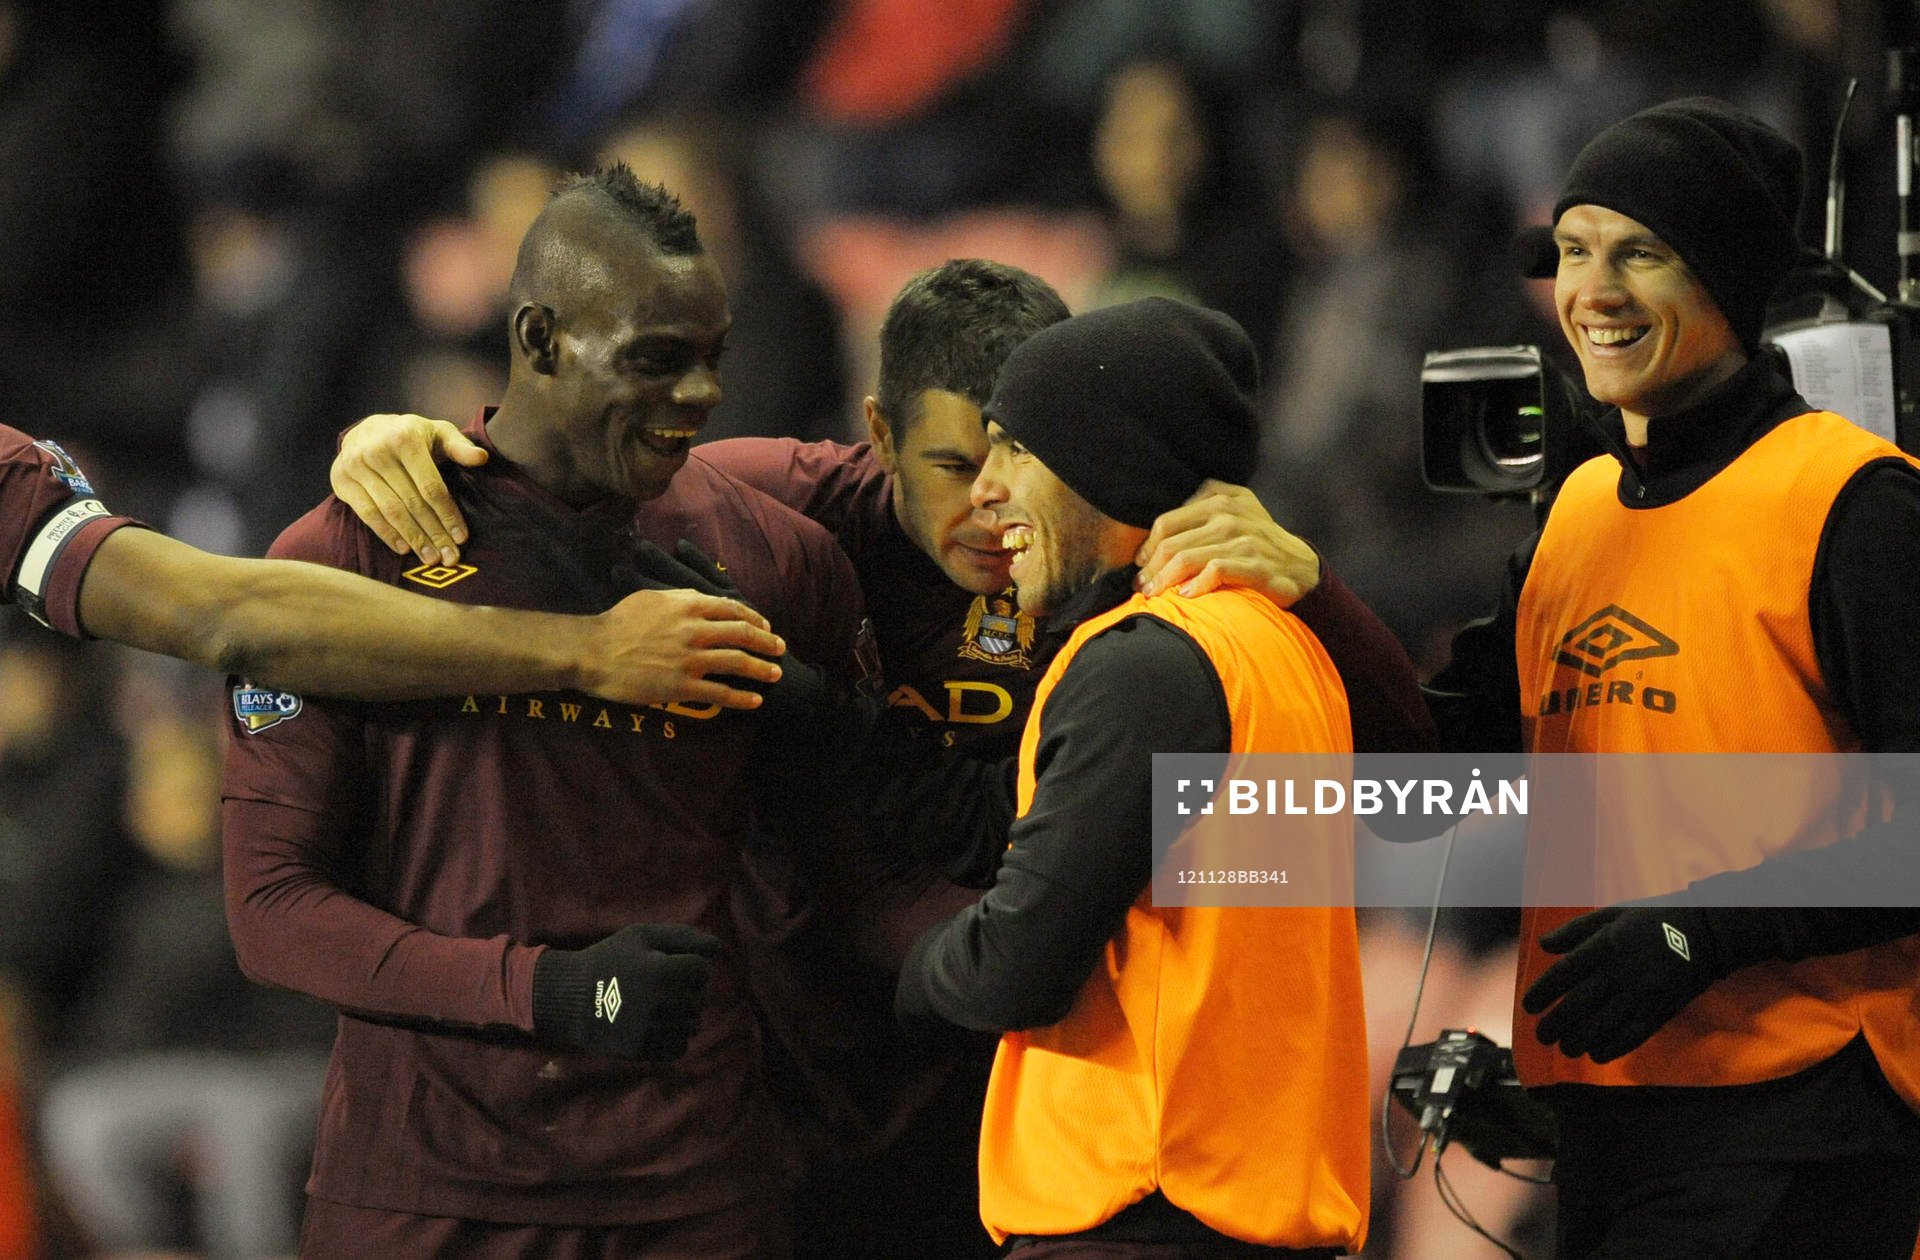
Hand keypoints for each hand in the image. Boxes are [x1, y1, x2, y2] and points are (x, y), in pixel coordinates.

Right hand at [331, 414, 481, 567]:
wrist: (367, 429)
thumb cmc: (411, 435)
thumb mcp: (438, 432)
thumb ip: (460, 446)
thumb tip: (482, 458)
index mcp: (405, 438)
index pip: (431, 486)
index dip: (447, 514)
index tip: (461, 538)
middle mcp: (377, 450)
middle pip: (412, 502)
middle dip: (434, 533)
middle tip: (449, 557)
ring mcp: (356, 465)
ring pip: (391, 511)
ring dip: (413, 538)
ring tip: (430, 558)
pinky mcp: (340, 479)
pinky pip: (367, 513)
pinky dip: (386, 533)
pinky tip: (404, 548)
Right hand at [532, 923, 722, 1060]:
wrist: (571, 998)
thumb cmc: (610, 960)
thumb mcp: (642, 936)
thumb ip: (683, 937)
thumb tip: (719, 948)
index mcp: (659, 970)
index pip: (702, 970)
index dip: (691, 965)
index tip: (671, 965)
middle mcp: (658, 1002)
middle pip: (700, 998)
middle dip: (688, 989)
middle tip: (663, 985)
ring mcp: (650, 1030)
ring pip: (693, 1024)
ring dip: (682, 1014)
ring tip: (659, 1005)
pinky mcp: (642, 1051)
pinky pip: (679, 1047)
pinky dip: (673, 1037)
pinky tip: (656, 1024)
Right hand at [620, 540, 844, 728]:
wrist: (593, 651)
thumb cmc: (619, 622)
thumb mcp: (652, 597)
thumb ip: (682, 596)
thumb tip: (703, 598)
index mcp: (689, 606)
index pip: (732, 610)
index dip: (754, 619)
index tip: (765, 626)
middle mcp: (695, 631)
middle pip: (742, 634)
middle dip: (766, 642)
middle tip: (781, 649)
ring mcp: (690, 660)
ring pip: (737, 663)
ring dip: (761, 668)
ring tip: (775, 674)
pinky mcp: (682, 687)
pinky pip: (720, 693)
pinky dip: (741, 697)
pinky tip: (755, 701)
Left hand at [1133, 480, 1319, 602]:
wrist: (1301, 568)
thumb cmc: (1258, 544)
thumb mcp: (1235, 513)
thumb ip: (1201, 511)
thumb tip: (1153, 538)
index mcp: (1221, 497)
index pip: (1167, 522)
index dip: (1148, 547)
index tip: (1141, 564)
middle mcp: (1230, 513)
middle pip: (1171, 543)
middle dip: (1150, 568)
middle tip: (1142, 587)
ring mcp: (1243, 538)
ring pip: (1186, 558)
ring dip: (1164, 581)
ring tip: (1154, 595)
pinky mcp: (1254, 562)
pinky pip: (1213, 572)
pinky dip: (1194, 586)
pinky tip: (1185, 596)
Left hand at [1522, 905, 1724, 1062]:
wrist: (1706, 931)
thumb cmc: (1652, 919)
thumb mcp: (1612, 914)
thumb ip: (1575, 930)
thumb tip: (1543, 946)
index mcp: (1605, 945)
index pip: (1563, 974)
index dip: (1542, 993)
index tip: (1528, 1007)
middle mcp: (1620, 972)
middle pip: (1578, 1006)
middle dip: (1555, 1025)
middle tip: (1542, 1036)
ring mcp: (1642, 994)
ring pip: (1602, 1026)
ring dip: (1578, 1041)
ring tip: (1565, 1048)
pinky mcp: (1662, 1010)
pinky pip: (1632, 1036)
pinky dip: (1611, 1049)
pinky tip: (1596, 1054)